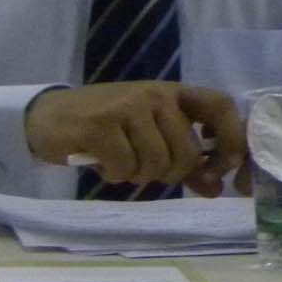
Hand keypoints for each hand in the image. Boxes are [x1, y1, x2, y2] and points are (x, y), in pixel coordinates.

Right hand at [25, 81, 246, 196]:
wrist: (49, 118)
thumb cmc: (109, 128)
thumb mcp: (151, 136)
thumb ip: (187, 162)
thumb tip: (218, 189)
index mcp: (175, 93)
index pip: (221, 105)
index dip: (232, 138)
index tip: (223, 168)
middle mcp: (156, 94)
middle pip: (186, 151)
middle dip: (169, 174)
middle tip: (144, 168)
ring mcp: (127, 106)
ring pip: (156, 162)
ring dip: (138, 175)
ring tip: (120, 160)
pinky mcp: (100, 124)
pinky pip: (125, 167)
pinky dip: (115, 175)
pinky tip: (101, 161)